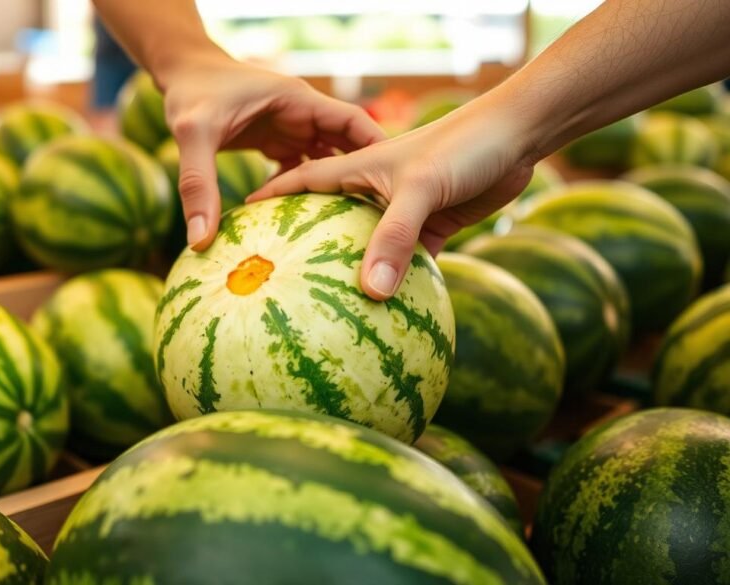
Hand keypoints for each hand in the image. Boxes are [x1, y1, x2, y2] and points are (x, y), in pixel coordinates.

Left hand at [157, 57, 385, 249]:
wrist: (177, 74)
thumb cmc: (187, 94)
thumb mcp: (191, 135)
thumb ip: (198, 184)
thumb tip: (200, 240)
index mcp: (297, 100)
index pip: (353, 122)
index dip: (377, 149)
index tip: (399, 184)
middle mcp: (300, 114)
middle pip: (348, 146)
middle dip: (366, 178)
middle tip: (385, 220)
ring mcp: (290, 128)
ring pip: (327, 160)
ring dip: (339, 188)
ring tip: (357, 228)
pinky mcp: (276, 142)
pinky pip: (302, 169)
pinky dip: (309, 192)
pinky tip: (313, 223)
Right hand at [248, 96, 536, 300]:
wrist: (516, 137)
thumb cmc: (462, 147)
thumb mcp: (420, 189)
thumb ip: (395, 238)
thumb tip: (372, 294)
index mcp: (359, 169)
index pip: (302, 180)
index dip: (271, 198)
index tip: (240, 218)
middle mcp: (374, 190)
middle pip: (328, 219)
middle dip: (301, 241)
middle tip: (270, 271)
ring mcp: (401, 212)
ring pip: (366, 246)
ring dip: (349, 268)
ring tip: (318, 301)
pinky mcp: (430, 228)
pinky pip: (405, 263)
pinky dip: (395, 283)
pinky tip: (382, 312)